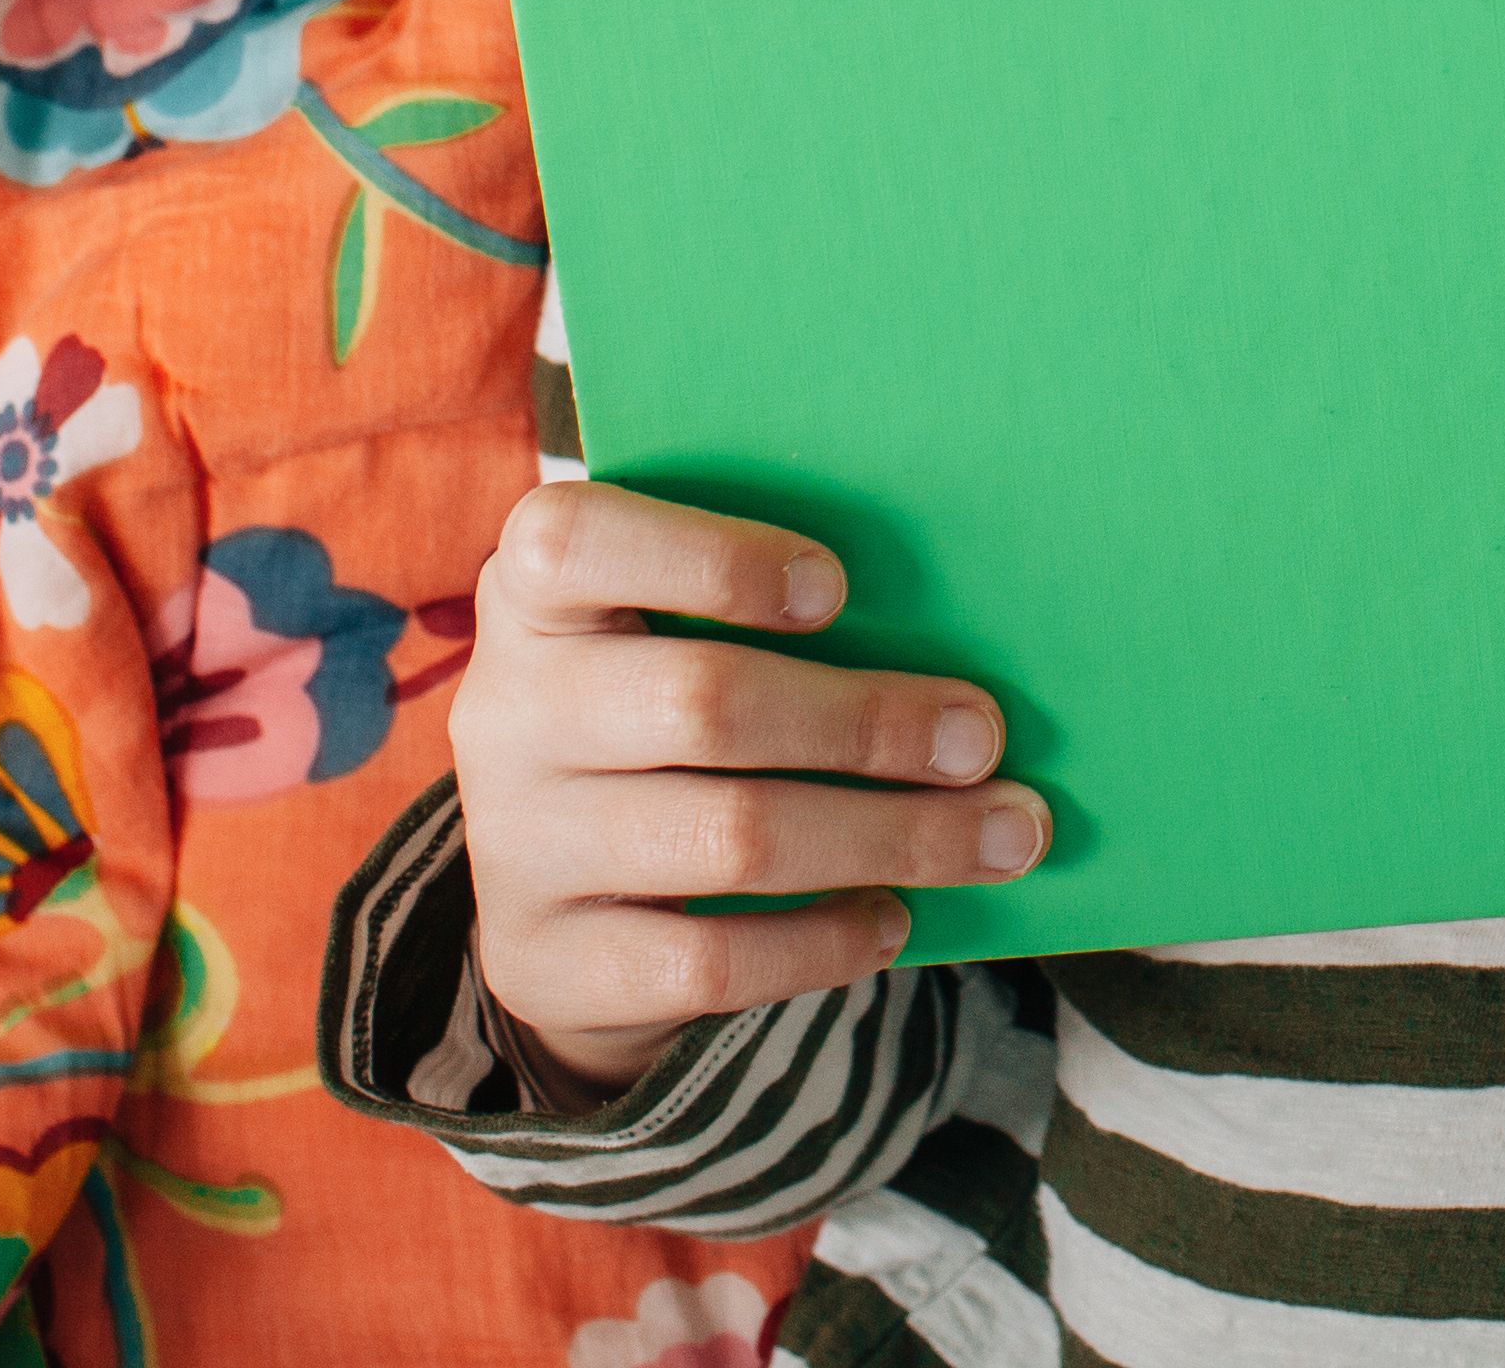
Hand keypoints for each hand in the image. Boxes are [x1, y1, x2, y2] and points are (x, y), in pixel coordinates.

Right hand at [445, 482, 1049, 1095]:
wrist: (549, 893)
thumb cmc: (654, 716)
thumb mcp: (662, 634)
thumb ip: (762, 611)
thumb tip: (953, 622)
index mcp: (531, 595)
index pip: (576, 542)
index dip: (713, 560)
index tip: (839, 589)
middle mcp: (505, 714)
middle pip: (703, 704)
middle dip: (869, 721)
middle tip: (984, 738)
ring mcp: (518, 846)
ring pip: (731, 838)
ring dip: (890, 835)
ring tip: (999, 836)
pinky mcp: (548, 962)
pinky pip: (712, 959)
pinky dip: (824, 940)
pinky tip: (893, 919)